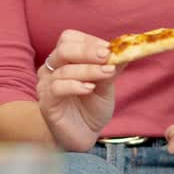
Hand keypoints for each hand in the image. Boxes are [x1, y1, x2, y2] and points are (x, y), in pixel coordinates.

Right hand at [37, 30, 119, 150]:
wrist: (84, 136)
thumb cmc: (92, 109)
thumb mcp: (107, 86)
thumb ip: (111, 68)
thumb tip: (127, 50)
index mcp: (64, 60)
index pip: (69, 38)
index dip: (89, 41)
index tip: (110, 48)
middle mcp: (51, 69)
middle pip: (64, 49)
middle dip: (87, 50)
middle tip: (107, 55)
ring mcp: (46, 86)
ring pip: (63, 70)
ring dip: (88, 70)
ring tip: (107, 74)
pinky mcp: (46, 103)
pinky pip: (57, 88)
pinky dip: (75, 85)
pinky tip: (89, 89)